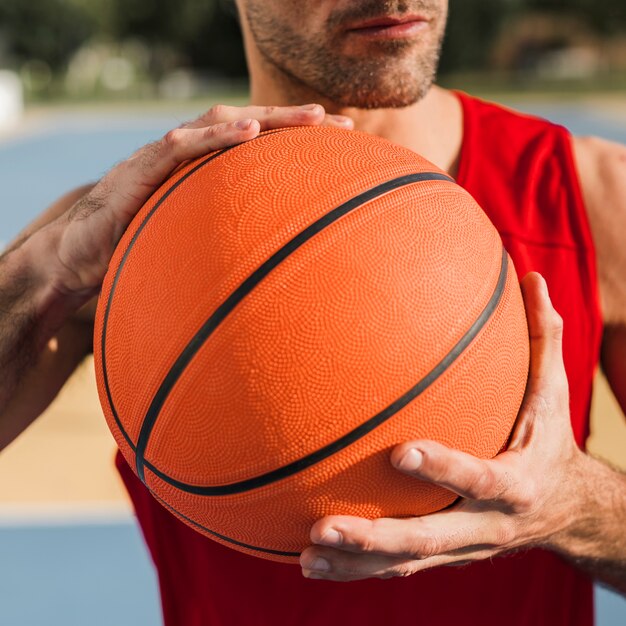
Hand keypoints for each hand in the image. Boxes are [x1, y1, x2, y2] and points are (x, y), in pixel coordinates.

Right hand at [37, 103, 352, 303]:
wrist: (81, 254)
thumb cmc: (140, 250)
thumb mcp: (194, 251)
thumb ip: (228, 253)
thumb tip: (275, 284)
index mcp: (204, 174)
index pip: (256, 149)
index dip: (296, 144)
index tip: (343, 147)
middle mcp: (188, 158)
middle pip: (247, 127)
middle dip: (294, 122)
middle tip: (340, 123)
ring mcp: (163, 158)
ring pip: (219, 124)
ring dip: (265, 118)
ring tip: (309, 118)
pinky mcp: (141, 170)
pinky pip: (180, 147)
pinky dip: (212, 137)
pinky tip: (246, 131)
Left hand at [300, 272, 584, 580]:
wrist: (569, 514)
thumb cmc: (550, 443)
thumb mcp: (555, 397)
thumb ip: (542, 341)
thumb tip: (529, 276)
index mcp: (514, 483)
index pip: (478, 478)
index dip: (443, 467)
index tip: (399, 451)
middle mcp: (485, 525)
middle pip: (429, 539)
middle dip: (376, 538)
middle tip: (322, 526)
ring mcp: (462, 547)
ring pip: (406, 564)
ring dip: (356, 563)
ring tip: (306, 555)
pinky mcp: (446, 556)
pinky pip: (399, 568)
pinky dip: (358, 570)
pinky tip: (311, 561)